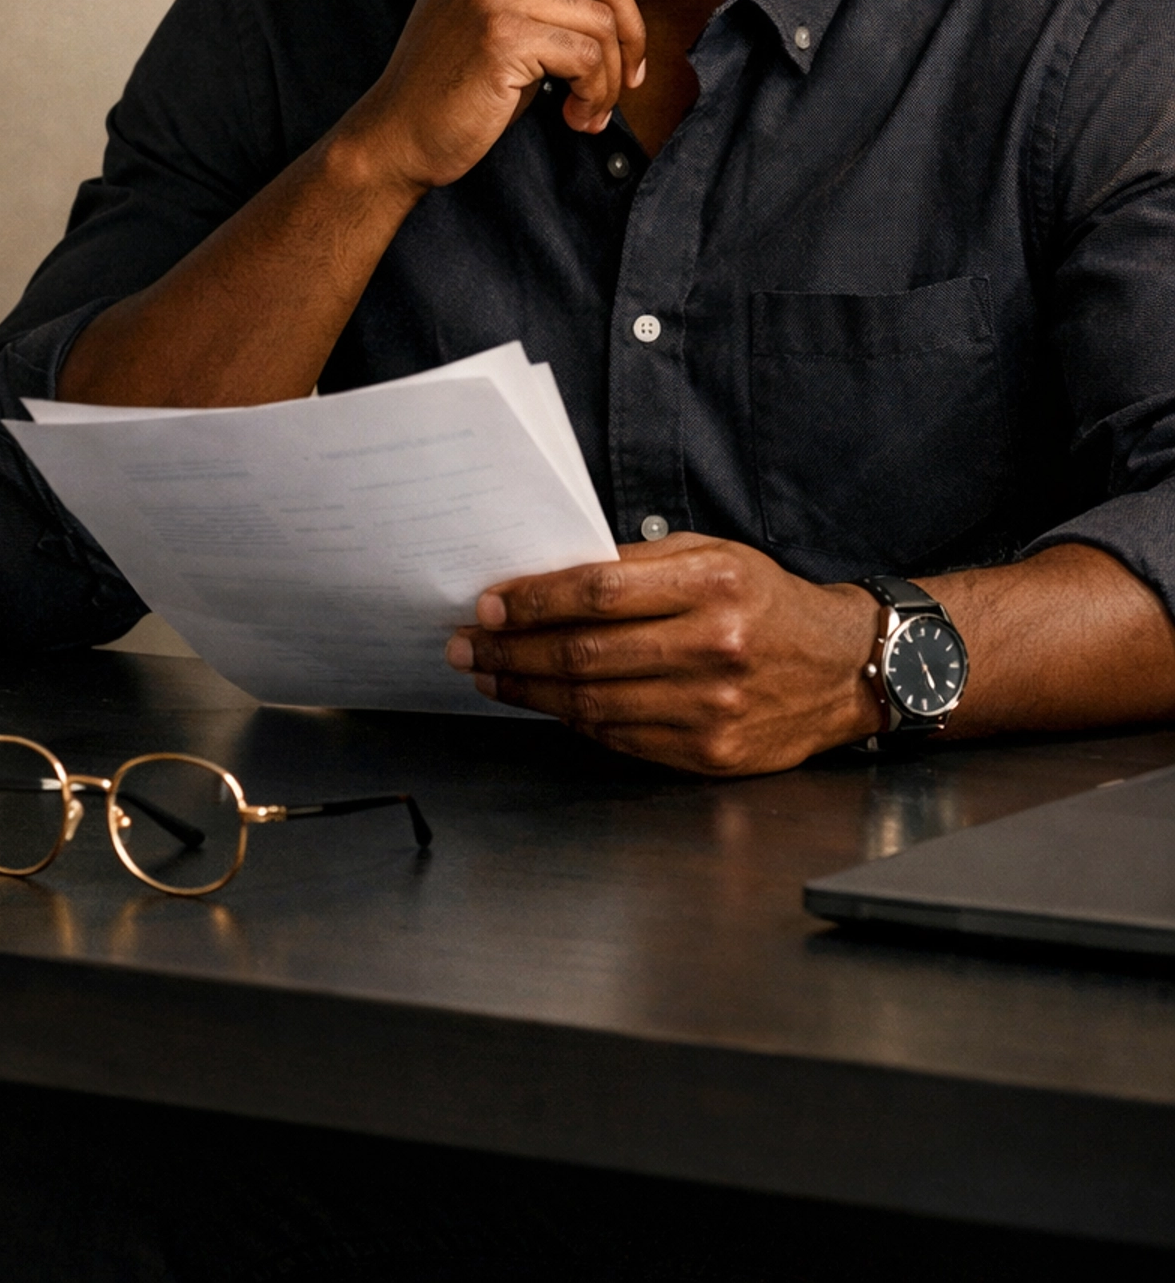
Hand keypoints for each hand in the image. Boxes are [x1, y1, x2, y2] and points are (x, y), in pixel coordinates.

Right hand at [346, 0, 664, 192]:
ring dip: (610, 78)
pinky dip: (595, 95)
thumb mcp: (497, 16)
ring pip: (600, 22)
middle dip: (631, 32)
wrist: (398, 135)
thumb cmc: (455, 84)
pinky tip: (575, 117)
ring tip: (591, 109)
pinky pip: (586, 58)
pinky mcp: (501, 37)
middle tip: (628, 78)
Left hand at [445, 535, 881, 774]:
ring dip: (528, 691)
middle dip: (511, 650)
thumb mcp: (713, 556)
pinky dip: (573, 721)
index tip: (488, 605)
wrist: (843, 667)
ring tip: (491, 676)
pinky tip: (547, 703)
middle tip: (467, 646)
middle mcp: (714, 646)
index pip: (597, 592)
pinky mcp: (711, 753)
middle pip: (584, 652)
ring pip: (593, 702)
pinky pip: (620, 738)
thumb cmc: (768, 601)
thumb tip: (549, 579)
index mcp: (712, 585)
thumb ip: (638, 567)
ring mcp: (713, 707)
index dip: (532, 601)